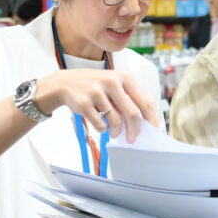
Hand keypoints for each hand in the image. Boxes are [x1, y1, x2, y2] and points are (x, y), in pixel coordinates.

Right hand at [36, 69, 158, 140]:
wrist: (64, 83)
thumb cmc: (95, 86)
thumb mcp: (114, 85)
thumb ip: (129, 100)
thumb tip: (144, 123)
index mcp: (124, 77)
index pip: (145, 102)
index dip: (151, 119)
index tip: (153, 130)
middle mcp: (112, 82)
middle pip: (133, 113)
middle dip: (135, 130)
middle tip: (133, 140)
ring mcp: (97, 92)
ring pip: (116, 121)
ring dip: (117, 131)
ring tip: (114, 133)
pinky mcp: (84, 103)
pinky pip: (100, 124)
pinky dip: (103, 129)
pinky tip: (101, 125)